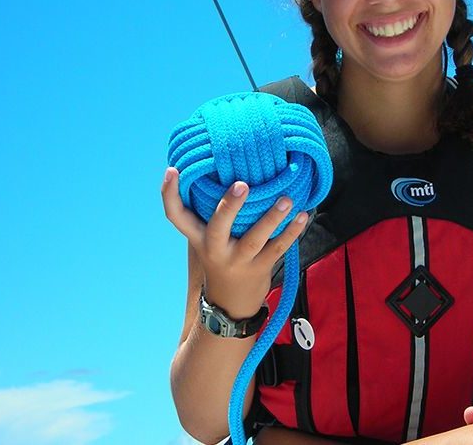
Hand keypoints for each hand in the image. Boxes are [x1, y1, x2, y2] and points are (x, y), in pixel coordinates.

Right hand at [161, 167, 308, 318]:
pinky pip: (278, 248)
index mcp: (197, 236)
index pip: (175, 215)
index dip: (169, 193)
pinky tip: (303, 215)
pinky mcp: (260, 267)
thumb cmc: (221, 257)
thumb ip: (211, 213)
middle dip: (229, 205)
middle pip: (218, 226)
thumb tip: (227, 168)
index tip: (173, 169)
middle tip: (242, 184)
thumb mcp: (207, 239)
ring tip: (286, 200)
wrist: (231, 304)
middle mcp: (214, 248)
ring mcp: (238, 260)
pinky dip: (292, 231)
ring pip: (254, 239)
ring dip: (271, 218)